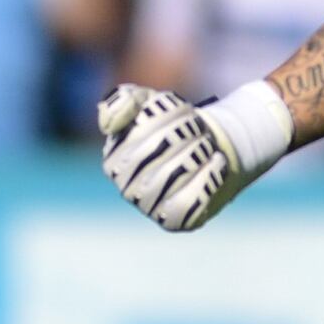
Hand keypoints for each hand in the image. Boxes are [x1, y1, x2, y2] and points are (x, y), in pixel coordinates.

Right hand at [97, 79, 291, 229]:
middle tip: (200, 128)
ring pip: (172, 175)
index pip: (138, 133)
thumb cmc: (172, 127)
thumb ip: (124, 101)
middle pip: (156, 152)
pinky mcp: (173, 222)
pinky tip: (216, 162)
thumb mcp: (149, 104)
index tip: (186, 109)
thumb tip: (108, 124)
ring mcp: (148, 208)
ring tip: (207, 145)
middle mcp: (126, 187)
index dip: (168, 116)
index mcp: (114, 159)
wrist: (206, 153)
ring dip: (197, 152)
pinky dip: (206, 178)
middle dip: (185, 132)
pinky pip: (186, 204)